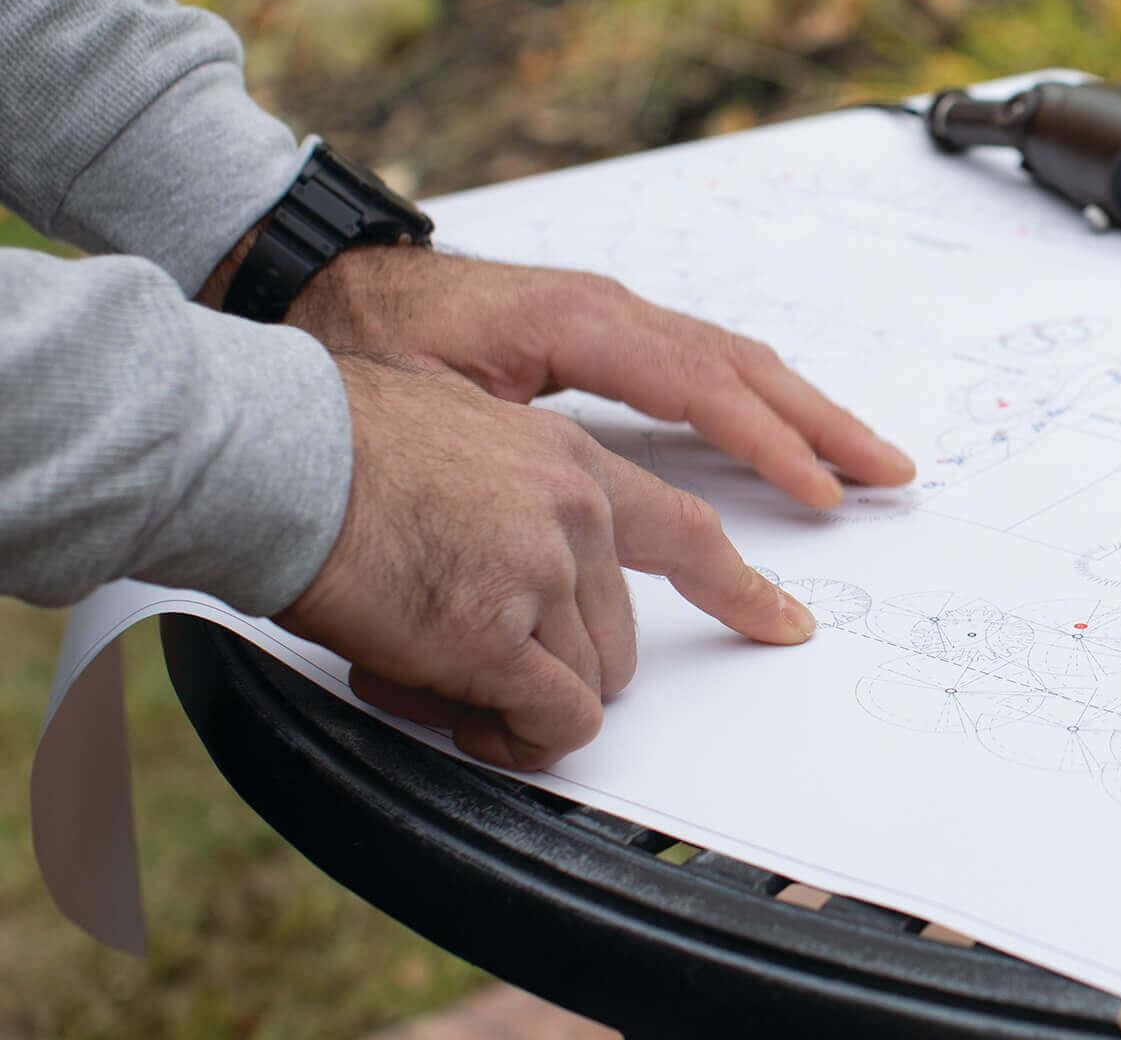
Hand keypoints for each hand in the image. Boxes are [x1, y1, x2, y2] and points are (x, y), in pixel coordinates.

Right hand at [276, 353, 814, 770]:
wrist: (270, 456)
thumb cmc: (335, 454)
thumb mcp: (464, 445)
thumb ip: (518, 510)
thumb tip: (530, 603)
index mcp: (571, 459)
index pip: (686, 531)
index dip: (739, 588)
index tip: (783, 623)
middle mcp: (576, 508)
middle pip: (621, 638)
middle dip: (558, 671)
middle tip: (473, 667)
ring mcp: (544, 567)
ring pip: (589, 686)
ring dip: (521, 705)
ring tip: (436, 673)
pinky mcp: (498, 632)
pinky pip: (553, 722)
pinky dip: (515, 740)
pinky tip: (456, 713)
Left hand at [280, 246, 915, 506]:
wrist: (317, 281)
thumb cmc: (353, 343)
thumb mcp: (419, 399)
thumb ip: (508, 444)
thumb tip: (582, 509)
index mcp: (576, 321)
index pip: (701, 384)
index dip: (768, 442)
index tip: (821, 493)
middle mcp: (608, 309)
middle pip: (742, 364)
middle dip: (822, 422)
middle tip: (891, 470)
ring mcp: (610, 316)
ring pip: (733, 361)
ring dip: (805, 412)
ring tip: (866, 458)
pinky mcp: (602, 333)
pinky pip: (703, 365)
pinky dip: (759, 401)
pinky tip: (785, 435)